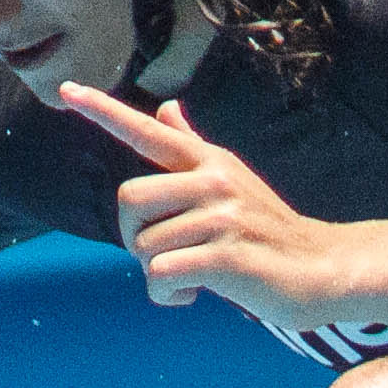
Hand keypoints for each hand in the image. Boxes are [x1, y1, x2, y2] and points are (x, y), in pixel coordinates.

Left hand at [54, 82, 387, 343]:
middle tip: (166, 253)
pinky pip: (160, 276)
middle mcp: (214, 180)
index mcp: (209, 162)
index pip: (148, 131)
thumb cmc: (264, 230)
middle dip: (134, 236)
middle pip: (129, 198)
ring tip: (193, 275)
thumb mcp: (229, 180)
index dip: (104, 112)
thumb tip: (165, 106)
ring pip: (144, 246)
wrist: (321, 269)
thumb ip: (192, 147)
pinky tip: (193, 295)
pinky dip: (167, 296)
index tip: (66, 90)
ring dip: (156, 275)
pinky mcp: (227, 255)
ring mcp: (223, 216)